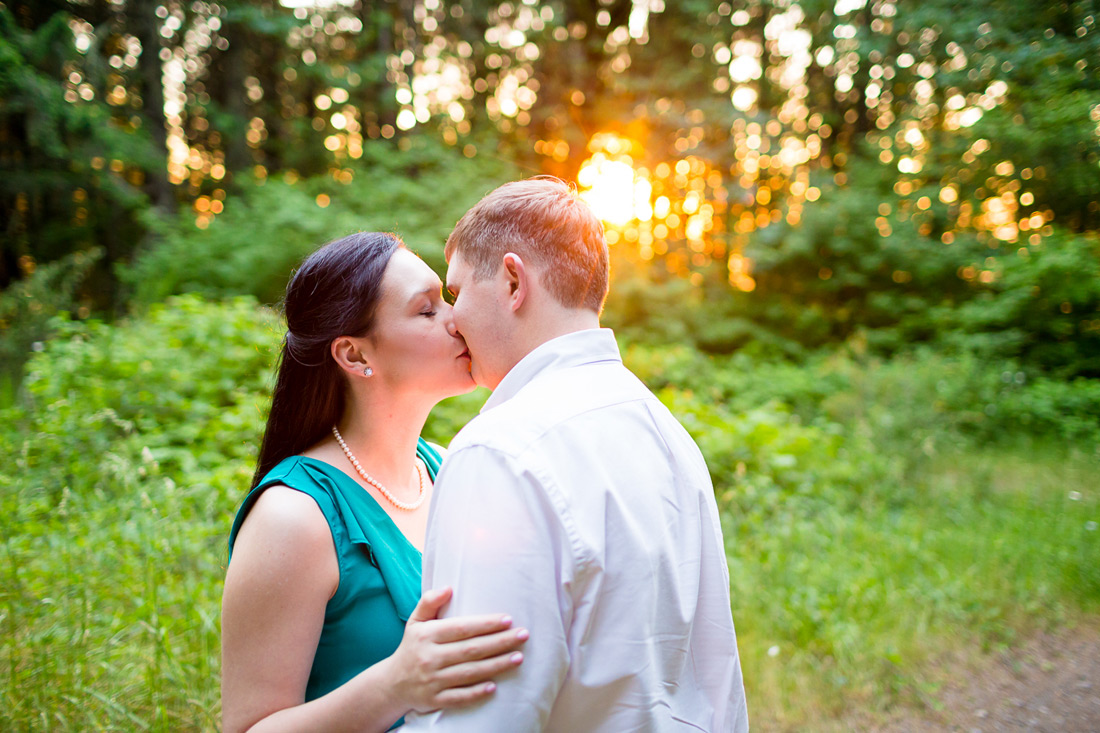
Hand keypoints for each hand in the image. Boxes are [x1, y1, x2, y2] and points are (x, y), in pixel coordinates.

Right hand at [385, 587, 526, 712]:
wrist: (392, 684)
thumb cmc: (411, 647)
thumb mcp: (415, 622)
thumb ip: (429, 602)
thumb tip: (448, 588)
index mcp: (426, 635)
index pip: (461, 628)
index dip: (486, 624)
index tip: (508, 619)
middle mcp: (429, 657)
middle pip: (471, 649)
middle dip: (500, 642)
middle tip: (523, 635)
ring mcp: (432, 680)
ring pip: (469, 673)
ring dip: (496, 665)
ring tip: (518, 657)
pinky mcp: (434, 700)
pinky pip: (459, 697)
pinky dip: (476, 693)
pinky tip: (494, 687)